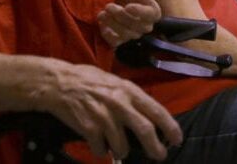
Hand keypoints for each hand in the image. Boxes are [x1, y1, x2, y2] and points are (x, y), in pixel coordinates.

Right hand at [43, 62, 182, 159]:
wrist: (59, 83)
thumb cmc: (88, 81)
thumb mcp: (114, 82)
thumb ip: (130, 97)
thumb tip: (148, 116)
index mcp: (128, 90)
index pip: (155, 110)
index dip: (170, 126)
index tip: (177, 139)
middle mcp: (119, 103)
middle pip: (145, 130)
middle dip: (155, 148)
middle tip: (159, 156)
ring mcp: (104, 116)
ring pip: (122, 145)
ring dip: (121, 151)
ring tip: (117, 147)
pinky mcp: (89, 128)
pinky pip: (101, 150)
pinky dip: (101, 151)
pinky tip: (97, 143)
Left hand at [96, 0, 163, 47]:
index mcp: (152, 13)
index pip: (149, 15)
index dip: (139, 12)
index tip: (128, 6)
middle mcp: (145, 26)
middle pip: (135, 25)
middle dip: (121, 16)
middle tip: (109, 6)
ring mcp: (133, 34)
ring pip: (125, 34)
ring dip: (112, 24)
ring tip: (102, 14)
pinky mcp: (120, 40)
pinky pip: (116, 42)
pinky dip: (108, 35)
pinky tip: (102, 25)